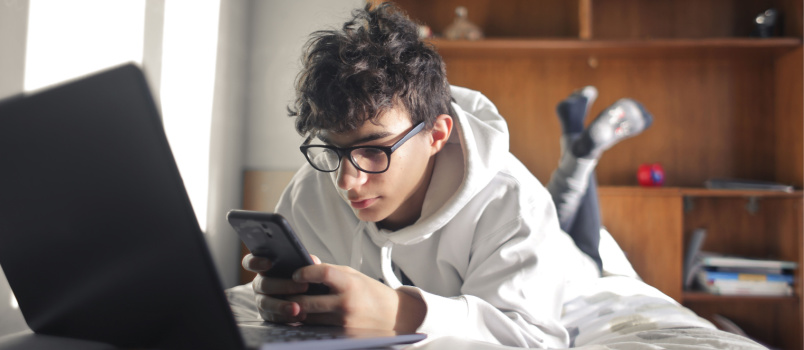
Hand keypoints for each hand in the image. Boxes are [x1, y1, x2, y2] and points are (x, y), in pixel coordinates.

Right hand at [241, 253, 319, 322]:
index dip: (256, 262)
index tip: (269, 263)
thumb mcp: (303, 267)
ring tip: (297, 308)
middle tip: (303, 287)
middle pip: (264, 284)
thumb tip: (312, 260)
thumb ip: (305, 261)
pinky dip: (286, 317)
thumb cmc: (300, 276)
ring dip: (281, 306)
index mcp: (263, 268)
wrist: (304, 297)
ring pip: (266, 303)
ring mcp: (261, 300)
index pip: (250, 262)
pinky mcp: (267, 315)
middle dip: (283, 286)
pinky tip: (299, 315)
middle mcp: (259, 284)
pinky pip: (273, 317)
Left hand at [287, 264, 425, 331]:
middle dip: (292, 297)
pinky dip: (308, 322)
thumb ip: (329, 269)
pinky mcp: (341, 336)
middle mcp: (346, 304)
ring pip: (308, 318)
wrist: (394, 317)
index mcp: (350, 284)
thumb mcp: (354, 276)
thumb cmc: (371, 293)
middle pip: (307, 301)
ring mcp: (343, 323)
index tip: (297, 274)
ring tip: (292, 304)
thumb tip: (308, 260)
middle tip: (284, 293)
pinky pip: (316, 329)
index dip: (306, 272)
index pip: (322, 273)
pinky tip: (305, 316)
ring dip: (297, 311)